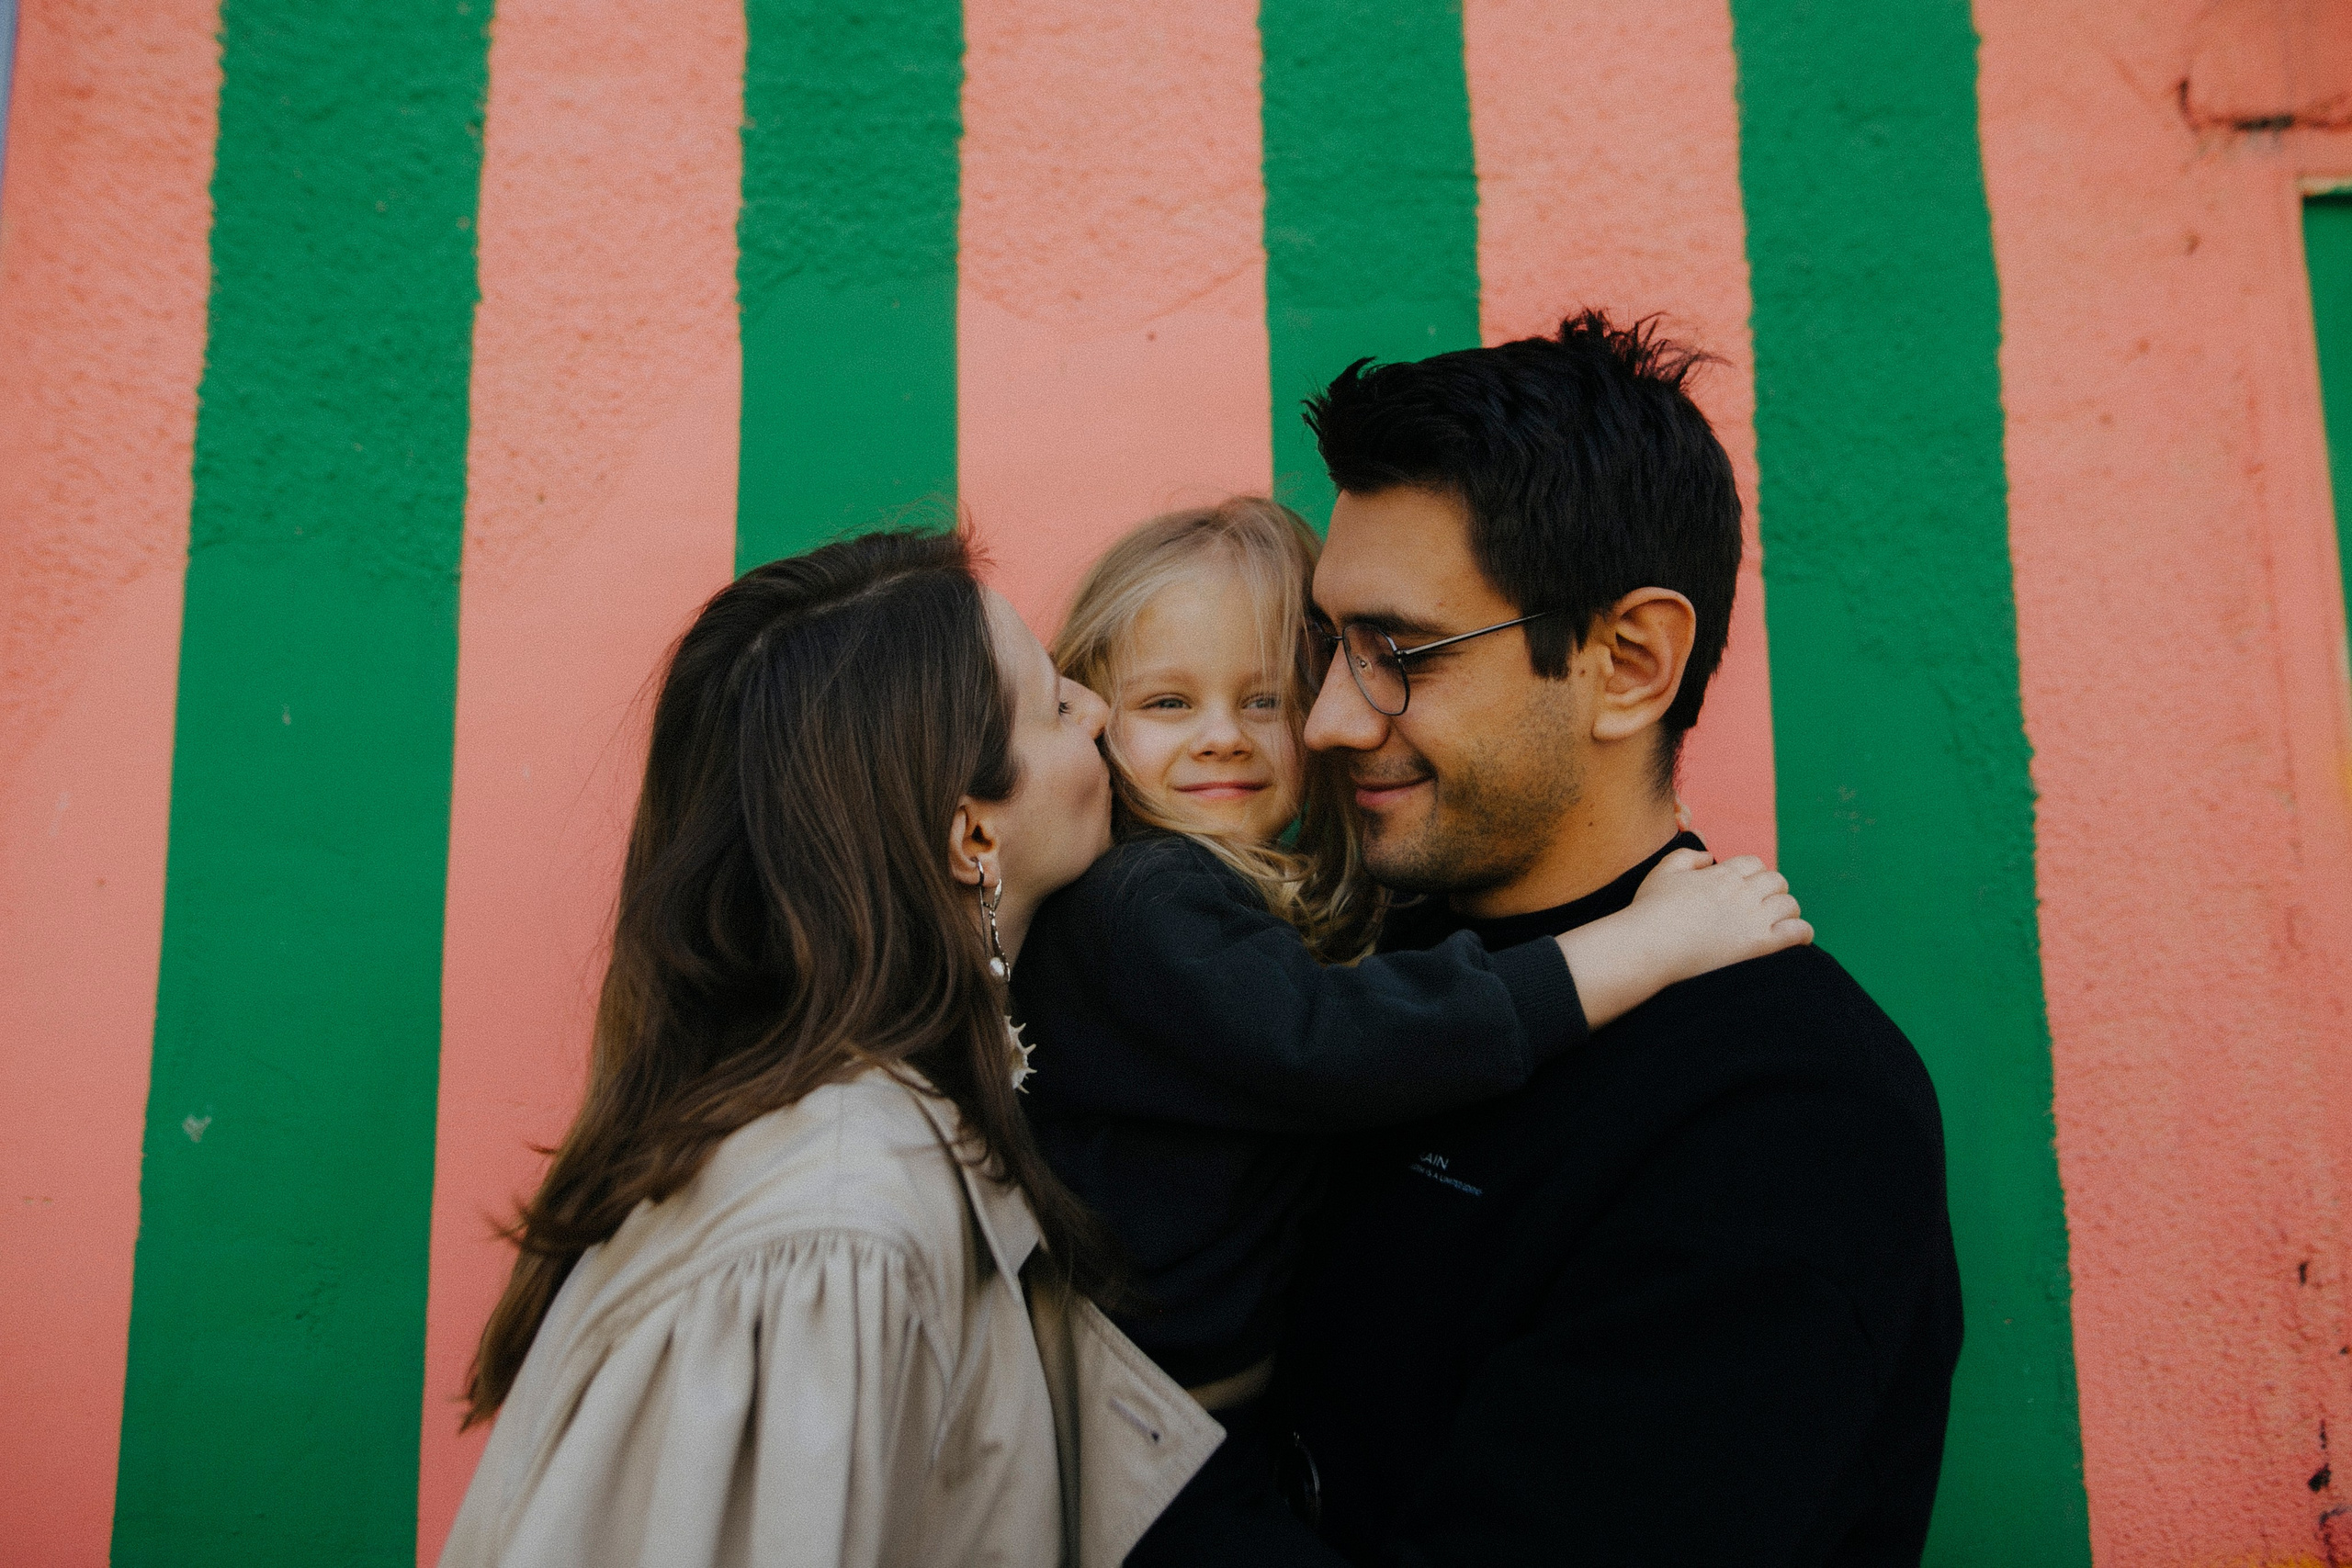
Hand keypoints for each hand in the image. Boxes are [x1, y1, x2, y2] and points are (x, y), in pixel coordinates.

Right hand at [1555, 849, 1810, 1030]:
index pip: (1754, 864)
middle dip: (1773, 890)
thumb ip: (1686, 857)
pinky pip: (1796, 932)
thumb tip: (1708, 856)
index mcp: (1721, 874)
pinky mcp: (1759, 944)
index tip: (1747, 887)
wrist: (1650, 945)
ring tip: (1778, 923)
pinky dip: (1802, 932)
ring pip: (1789, 904)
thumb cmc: (1651, 910)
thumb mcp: (1662, 872)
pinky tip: (1798, 939)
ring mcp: (1752, 917)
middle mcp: (1742, 892)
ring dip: (1786, 911)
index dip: (1754, 874)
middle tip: (1763, 906)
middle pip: (1776, 881)